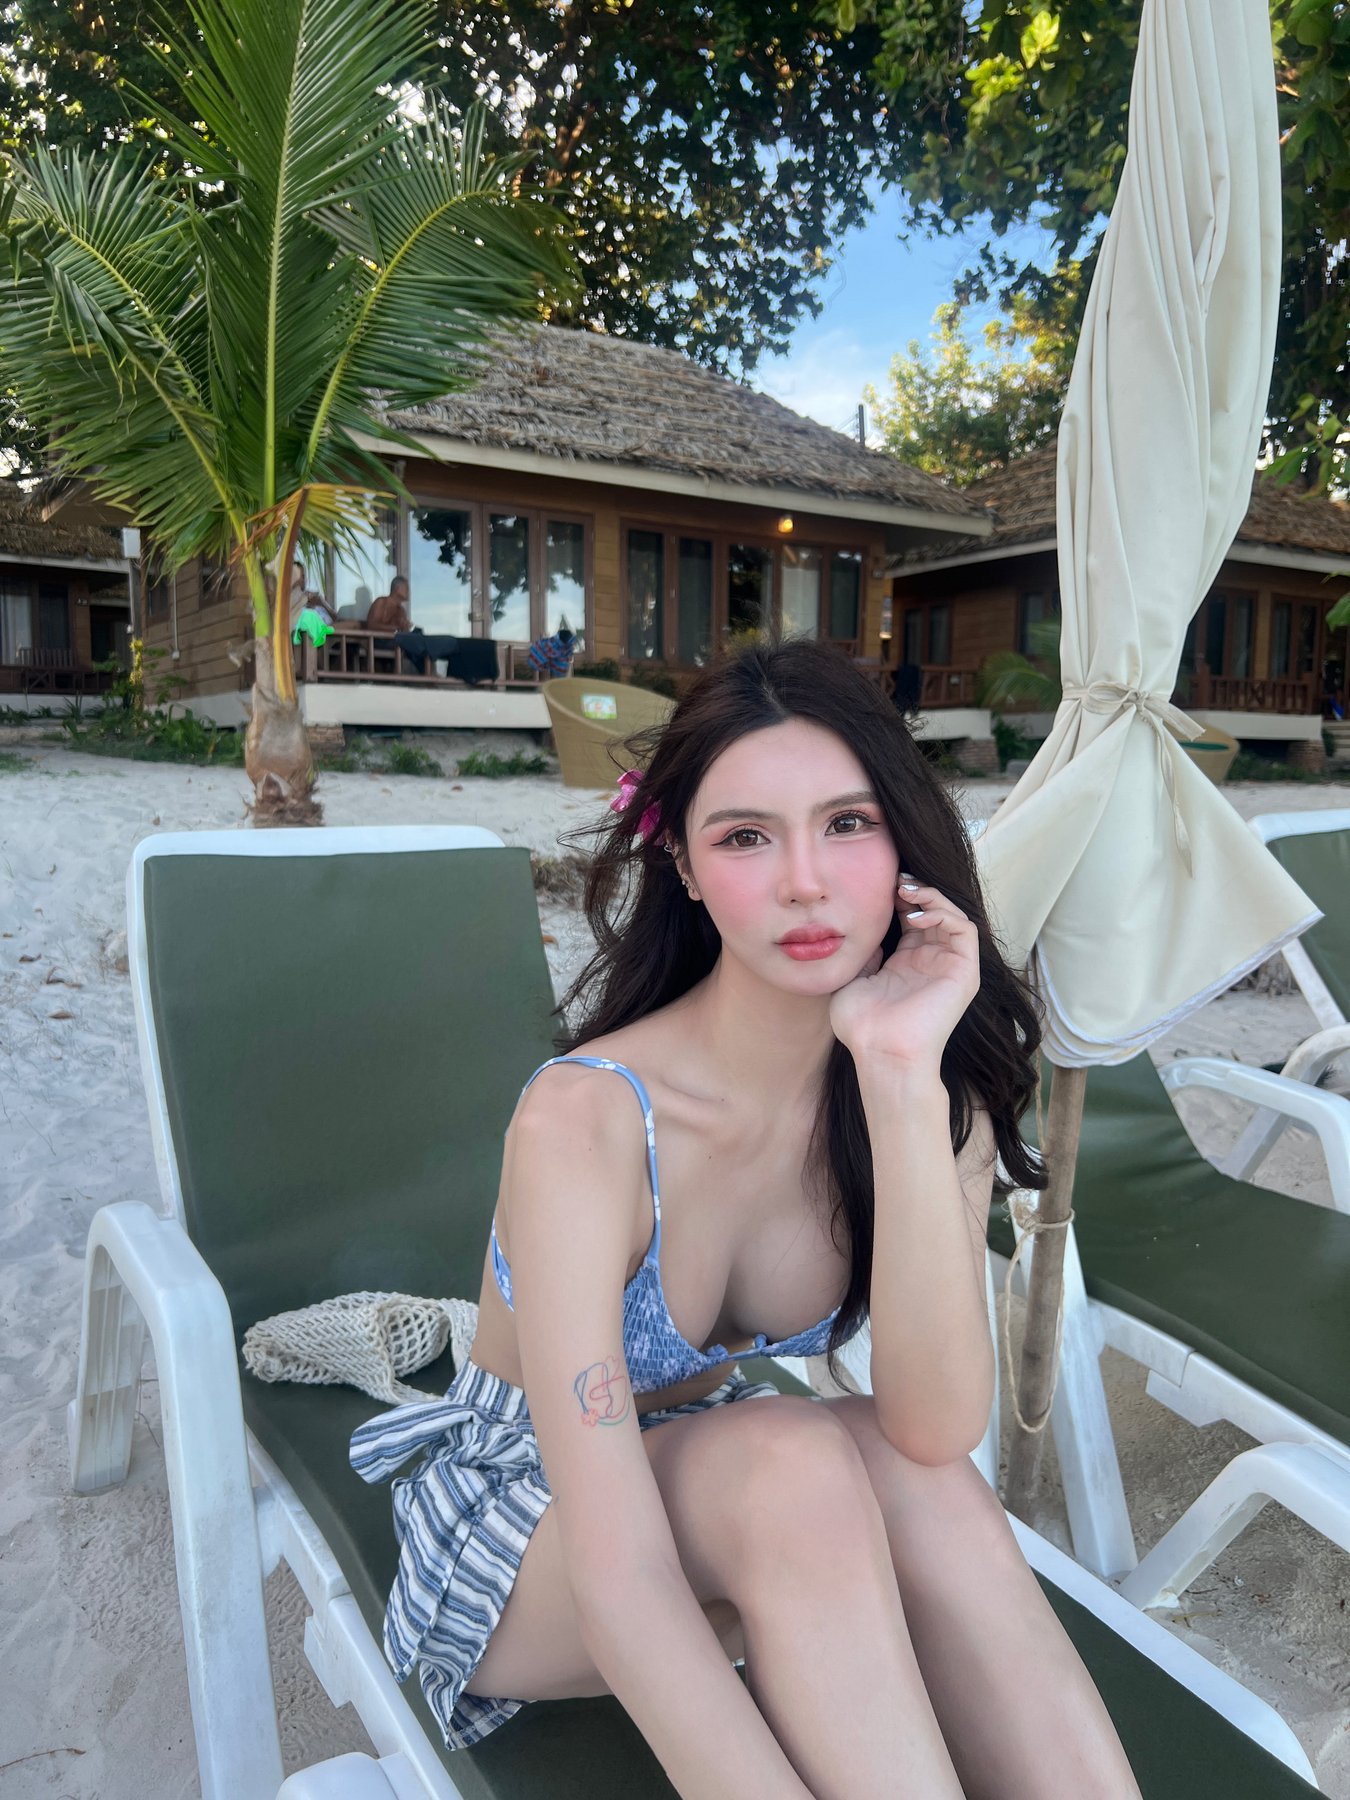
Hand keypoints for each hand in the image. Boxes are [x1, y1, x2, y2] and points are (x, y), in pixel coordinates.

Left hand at [828, 877, 980, 1075]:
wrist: (881, 1052)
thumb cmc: (863, 1026)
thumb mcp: (853, 979)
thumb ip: (864, 952)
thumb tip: (864, 928)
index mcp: (907, 963)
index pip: (912, 918)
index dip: (900, 897)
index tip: (881, 883)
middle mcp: (931, 962)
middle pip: (934, 911)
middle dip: (917, 890)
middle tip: (896, 880)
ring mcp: (949, 966)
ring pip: (953, 915)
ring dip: (932, 897)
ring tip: (906, 891)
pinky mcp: (964, 972)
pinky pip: (965, 930)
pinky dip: (945, 913)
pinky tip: (917, 914)